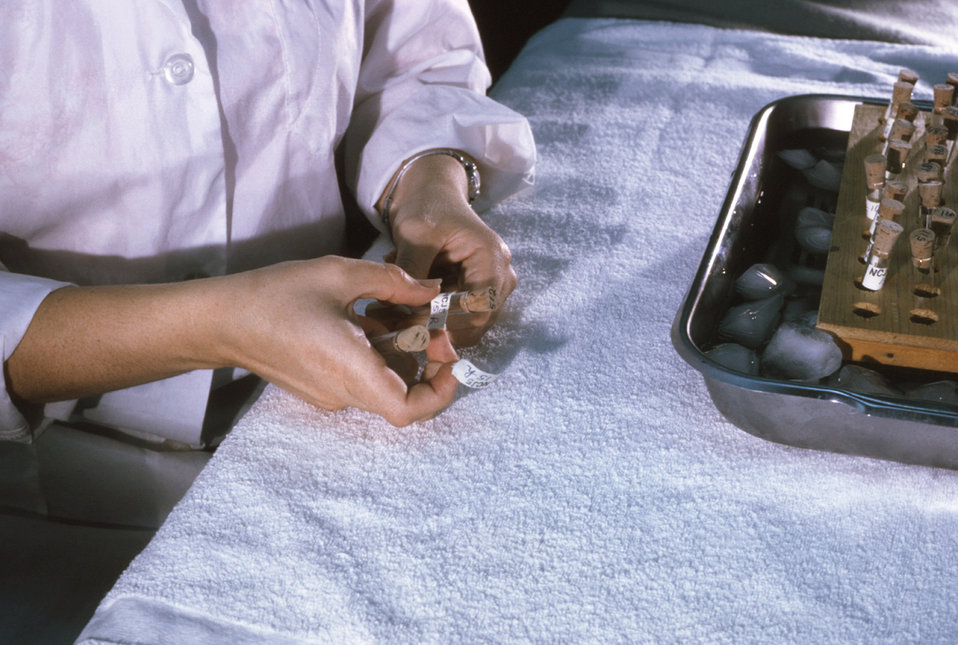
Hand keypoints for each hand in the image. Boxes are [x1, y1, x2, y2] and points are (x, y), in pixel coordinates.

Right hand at [6, 257, 459, 426]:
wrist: (220, 321)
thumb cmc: (274, 295)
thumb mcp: (340, 275)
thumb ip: (393, 282)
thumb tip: (433, 290)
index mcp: (350, 370)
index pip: (407, 410)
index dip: (439, 392)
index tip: (450, 359)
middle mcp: (343, 392)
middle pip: (403, 396)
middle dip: (428, 365)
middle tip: (436, 328)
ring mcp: (330, 394)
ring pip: (384, 385)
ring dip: (403, 356)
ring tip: (407, 315)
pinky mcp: (321, 387)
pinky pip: (364, 379)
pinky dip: (380, 355)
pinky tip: (375, 320)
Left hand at [381, 152, 516, 345]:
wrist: (431, 196)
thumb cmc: (427, 208)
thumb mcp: (415, 235)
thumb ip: (413, 272)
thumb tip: (406, 311)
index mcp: (492, 258)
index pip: (479, 307)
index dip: (448, 322)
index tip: (411, 324)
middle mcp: (501, 276)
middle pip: (477, 322)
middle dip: (439, 327)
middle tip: (399, 324)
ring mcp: (492, 287)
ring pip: (467, 326)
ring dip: (434, 323)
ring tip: (400, 308)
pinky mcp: (478, 293)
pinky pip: (459, 319)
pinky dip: (434, 317)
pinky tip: (409, 303)